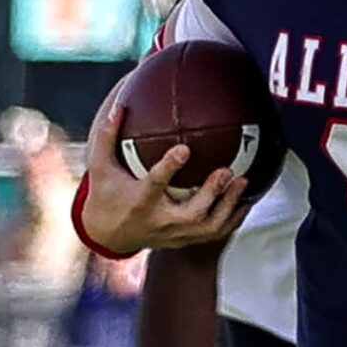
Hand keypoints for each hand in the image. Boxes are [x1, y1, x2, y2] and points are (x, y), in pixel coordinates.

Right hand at [79, 88, 248, 254]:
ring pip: (208, 228)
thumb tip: (119, 107)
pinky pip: (214, 234)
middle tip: (227, 170)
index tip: (184, 148)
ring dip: (229, 206)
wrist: (108, 236)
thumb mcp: (101, 167)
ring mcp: (174, 234)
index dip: (169, 167)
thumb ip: (108, 137)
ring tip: (243, 182)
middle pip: (192, 213)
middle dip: (212, 193)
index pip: (155, 184)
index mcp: (139, 201)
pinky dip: (232, 219)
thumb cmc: (106, 195)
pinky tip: (245, 201)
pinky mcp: (183, 240)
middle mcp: (159, 221)